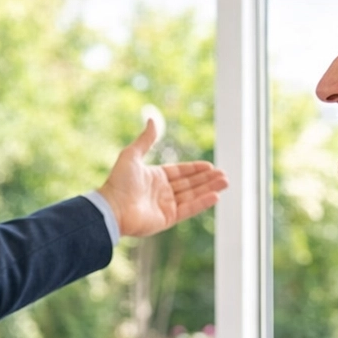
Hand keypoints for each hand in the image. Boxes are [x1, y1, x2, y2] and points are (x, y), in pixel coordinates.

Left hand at [96, 118, 228, 237]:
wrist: (112, 208)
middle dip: (206, 179)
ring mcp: (165, 206)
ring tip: (225, 182)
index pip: (179, 172)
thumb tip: (152, 119)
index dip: (194, 169)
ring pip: (192, 195)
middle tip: (224, 174)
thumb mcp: (132, 154)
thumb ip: (146, 139)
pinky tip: (216, 196)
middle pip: (189, 184)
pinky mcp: (167, 219)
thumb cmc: (119, 181)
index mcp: (154, 177)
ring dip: (208, 189)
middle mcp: (161, 192)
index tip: (210, 166)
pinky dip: (202, 203)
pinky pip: (188, 209)